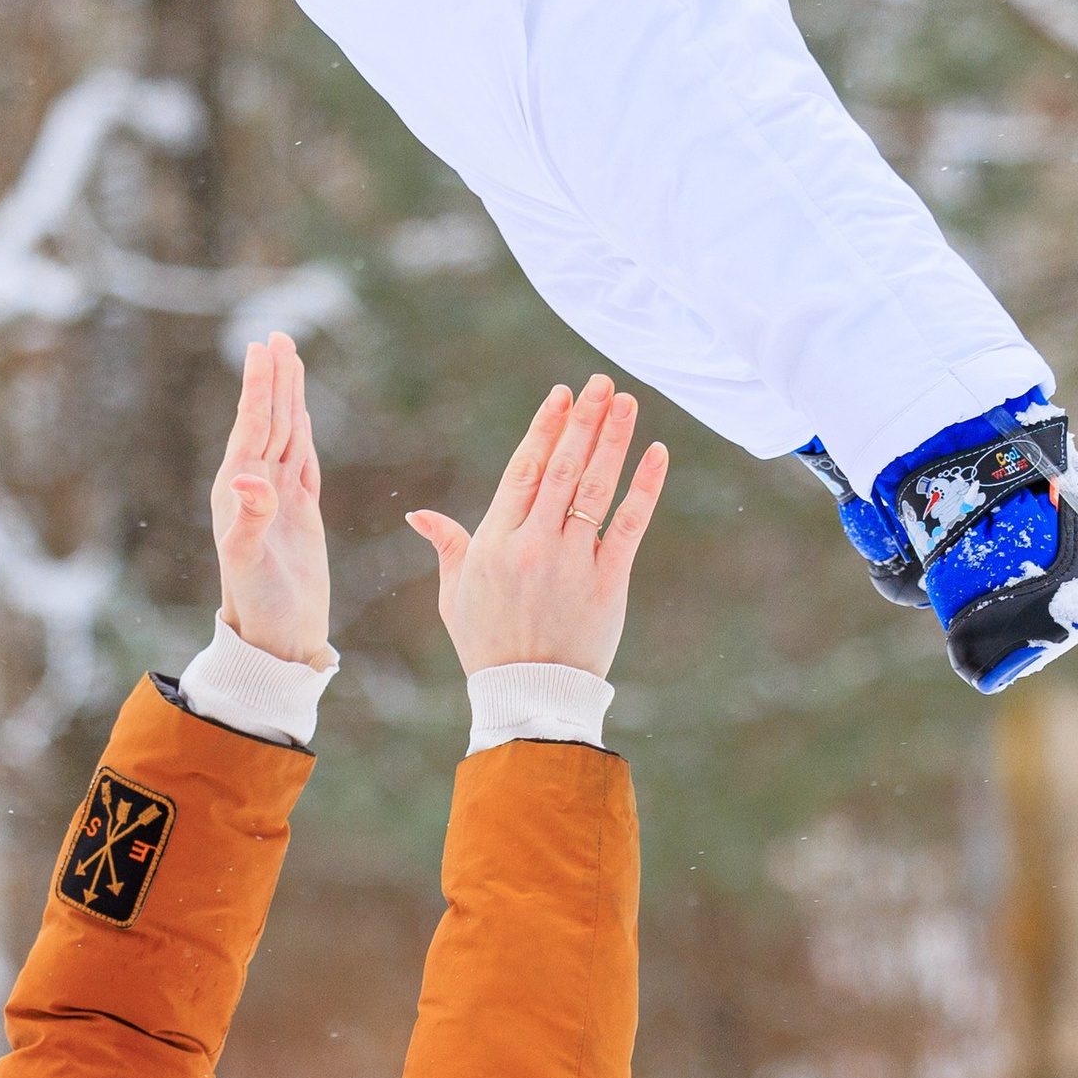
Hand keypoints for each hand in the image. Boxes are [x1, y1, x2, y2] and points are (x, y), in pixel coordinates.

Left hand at [212, 331, 329, 666]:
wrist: (278, 636)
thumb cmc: (259, 604)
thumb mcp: (250, 562)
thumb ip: (250, 519)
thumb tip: (249, 476)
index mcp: (237, 490)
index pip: (252, 426)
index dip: (260, 386)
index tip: (263, 347)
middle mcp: (254, 487)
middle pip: (269, 419)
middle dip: (274, 378)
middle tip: (277, 335)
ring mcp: (278, 498)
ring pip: (286, 433)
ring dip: (289, 397)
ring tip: (290, 360)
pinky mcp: (300, 512)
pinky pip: (302, 459)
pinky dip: (304, 432)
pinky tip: (302, 414)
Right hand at [406, 376, 666, 676]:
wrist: (530, 695)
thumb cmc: (488, 645)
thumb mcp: (455, 595)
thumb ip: (448, 546)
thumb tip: (420, 516)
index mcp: (495, 543)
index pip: (523, 470)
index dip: (544, 428)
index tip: (561, 394)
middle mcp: (534, 545)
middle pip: (561, 468)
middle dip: (583, 420)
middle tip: (600, 382)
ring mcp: (573, 562)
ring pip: (595, 488)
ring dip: (613, 440)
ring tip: (627, 402)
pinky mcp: (609, 582)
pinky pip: (629, 524)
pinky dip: (645, 487)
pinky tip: (657, 453)